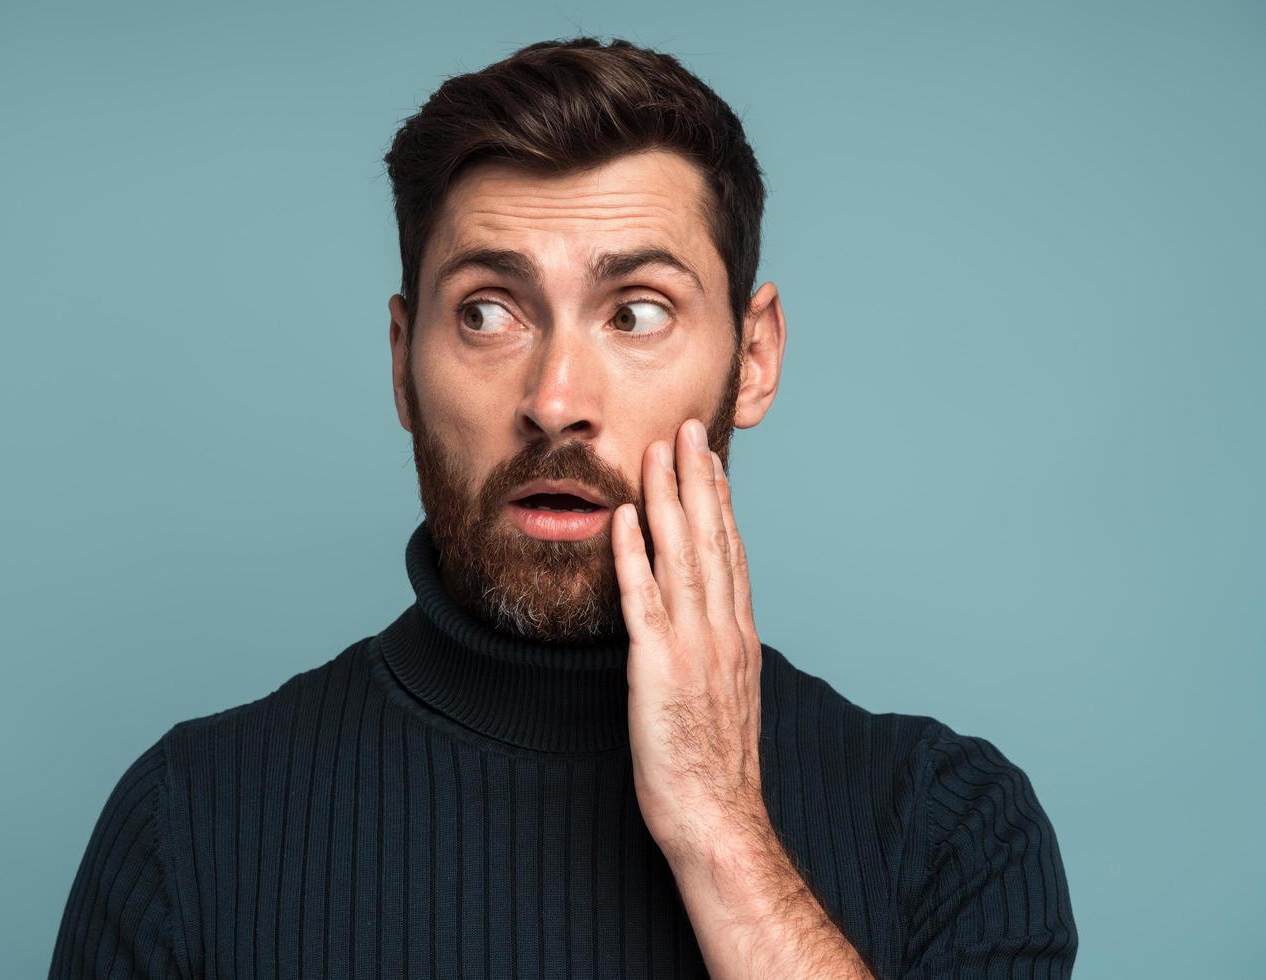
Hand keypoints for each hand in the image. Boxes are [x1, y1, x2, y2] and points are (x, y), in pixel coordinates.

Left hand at [612, 417, 767, 867]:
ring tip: (658, 451)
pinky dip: (634, 554)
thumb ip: (719, 651)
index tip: (708, 460)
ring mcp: (692, 645)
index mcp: (737, 636)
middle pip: (710, 539)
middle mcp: (721, 630)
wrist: (716, 816)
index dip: (717, 501)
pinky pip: (643, 599)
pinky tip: (625, 517)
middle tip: (687, 428)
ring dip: (667, 498)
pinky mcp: (658, 667)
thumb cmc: (714, 767)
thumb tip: (711, 624)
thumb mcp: (727, 696)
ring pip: (680, 556)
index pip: (729, 552)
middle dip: (696, 479)